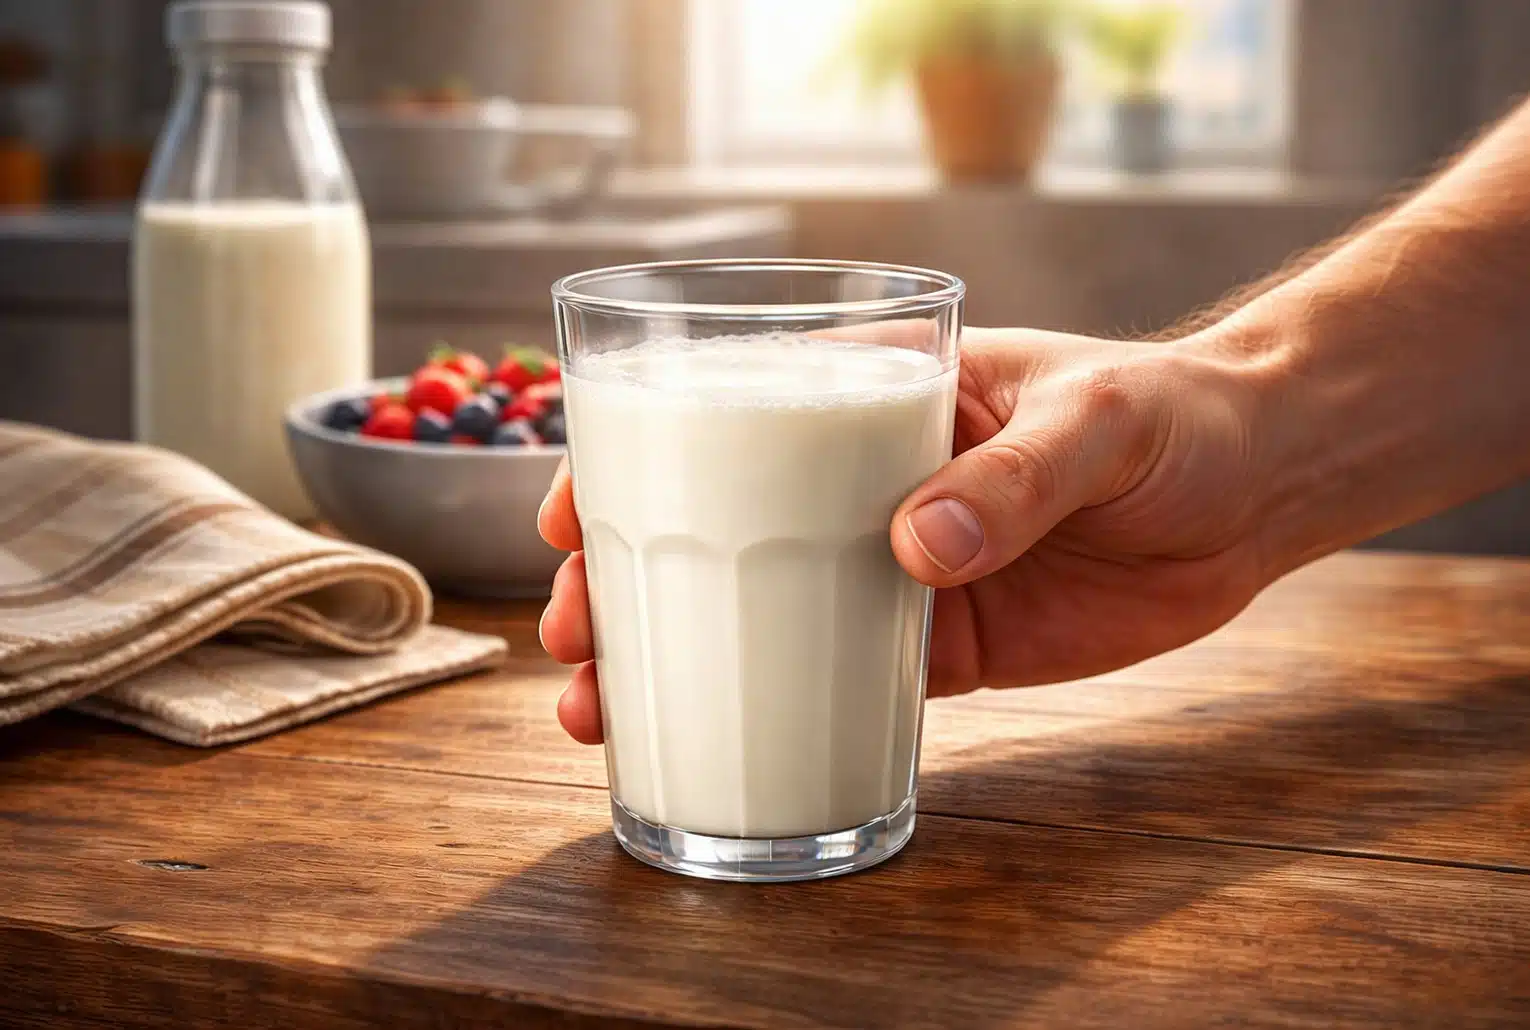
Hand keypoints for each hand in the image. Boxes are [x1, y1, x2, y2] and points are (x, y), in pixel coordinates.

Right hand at [539, 328, 1278, 743]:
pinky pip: (842, 671)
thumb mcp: (1096, 418)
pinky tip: (717, 733)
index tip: (567, 511)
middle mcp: (866, 479)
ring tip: (600, 707)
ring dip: (678, 649)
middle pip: (716, 519)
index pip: (729, 411)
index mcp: (879, 392)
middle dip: (626, 573)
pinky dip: (777, 702)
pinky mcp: (944, 642)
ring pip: (760, 605)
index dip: (631, 455)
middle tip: (570, 635)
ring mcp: (897, 565)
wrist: (1255, 490)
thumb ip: (1017, 476)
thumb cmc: (1170, 413)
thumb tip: (916, 547)